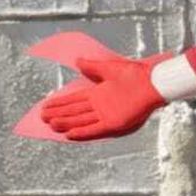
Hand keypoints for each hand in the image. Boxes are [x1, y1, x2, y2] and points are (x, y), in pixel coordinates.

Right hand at [38, 45, 164, 140]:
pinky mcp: (114, 123)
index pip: (74, 99)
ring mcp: (106, 115)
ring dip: (66, 123)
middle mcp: (100, 105)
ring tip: (51, 125)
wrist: (153, 82)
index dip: (60, 102)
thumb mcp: (110, 67)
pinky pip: (95, 130)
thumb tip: (78, 60)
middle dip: (58, 114)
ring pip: (81, 121)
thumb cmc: (136, 74)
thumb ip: (93, 66)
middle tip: (42, 117)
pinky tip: (69, 134)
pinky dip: (82, 132)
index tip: (46, 104)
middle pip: (74, 111)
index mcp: (98, 93)